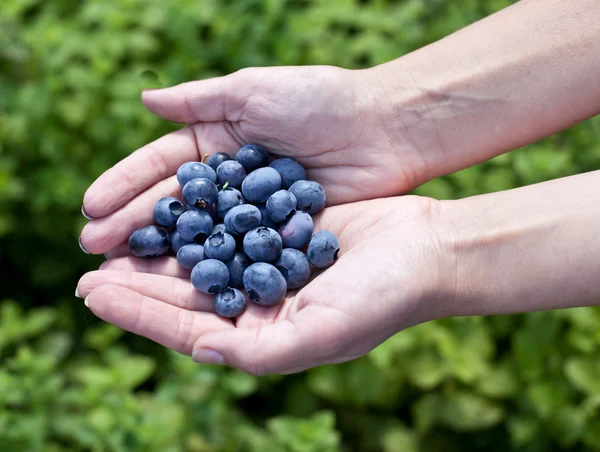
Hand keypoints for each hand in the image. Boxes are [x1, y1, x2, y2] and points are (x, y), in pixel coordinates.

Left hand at [76, 196, 445, 374]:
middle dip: (136, 282)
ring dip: (160, 248)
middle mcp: (260, 305)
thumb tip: (201, 350)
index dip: (140, 315)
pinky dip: (197, 216)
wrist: (426, 249)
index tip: (93, 295)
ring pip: (200, 258)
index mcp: (264, 336)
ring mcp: (268, 267)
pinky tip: (169, 204)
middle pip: (185, 294)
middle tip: (88, 266)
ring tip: (114, 236)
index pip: (189, 329)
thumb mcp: (323, 333)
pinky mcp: (278, 231)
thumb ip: (261, 351)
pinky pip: (228, 224)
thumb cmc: (382, 298)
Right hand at [79, 65, 426, 254]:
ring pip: (200, 236)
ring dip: (161, 254)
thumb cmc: (321, 102)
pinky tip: (178, 286)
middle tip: (93, 251)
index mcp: (219, 143)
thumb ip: (201, 100)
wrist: (385, 130)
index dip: (125, 186)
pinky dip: (208, 268)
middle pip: (174, 207)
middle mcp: (231, 181)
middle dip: (132, 225)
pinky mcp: (280, 237)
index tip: (90, 208)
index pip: (162, 168)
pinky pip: (236, 255)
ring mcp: (254, 213)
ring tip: (121, 274)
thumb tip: (145, 100)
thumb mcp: (255, 91)